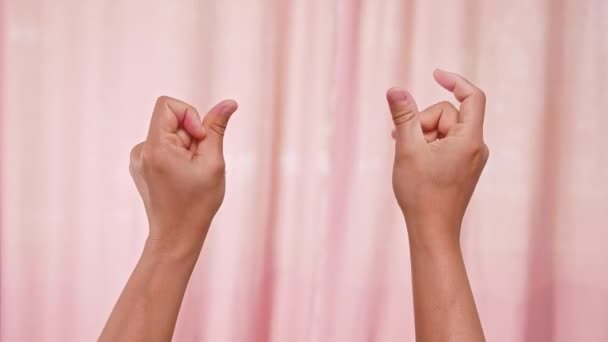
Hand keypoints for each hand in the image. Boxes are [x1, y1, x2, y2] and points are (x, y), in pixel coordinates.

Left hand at [129, 96, 237, 255]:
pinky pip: (163, 147)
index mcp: (155, 147)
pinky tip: (183, 178)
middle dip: (192, 137)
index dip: (190, 115)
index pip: (168, 105)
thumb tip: (229, 102)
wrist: (176, 236)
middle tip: (199, 164)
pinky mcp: (141, 166)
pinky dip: (177, 157)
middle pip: (172, 121)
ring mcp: (138, 159)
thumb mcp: (213, 162)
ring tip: (191, 174)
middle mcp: (141, 150)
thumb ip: (217, 128)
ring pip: (169, 135)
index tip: (200, 139)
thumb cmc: (197, 203)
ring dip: (186, 149)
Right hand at [386, 69, 488, 241]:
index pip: (472, 97)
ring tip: (406, 154)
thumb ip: (404, 116)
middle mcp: (476, 147)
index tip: (435, 74)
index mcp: (469, 140)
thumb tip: (395, 90)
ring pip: (444, 130)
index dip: (454, 81)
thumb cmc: (421, 193)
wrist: (432, 231)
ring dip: (423, 135)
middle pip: (448, 115)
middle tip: (402, 140)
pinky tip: (414, 161)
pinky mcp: (463, 168)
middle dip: (423, 122)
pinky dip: (429, 146)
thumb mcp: (407, 149)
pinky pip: (446, 144)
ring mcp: (471, 159)